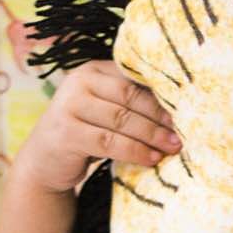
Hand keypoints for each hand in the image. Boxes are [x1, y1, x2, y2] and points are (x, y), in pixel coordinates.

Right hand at [17, 58, 180, 193]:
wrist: (45, 162)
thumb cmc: (85, 135)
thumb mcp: (105, 113)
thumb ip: (129, 104)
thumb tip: (178, 111)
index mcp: (93, 70)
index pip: (133, 78)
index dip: (161, 95)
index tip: (188, 111)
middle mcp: (78, 81)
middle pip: (129, 97)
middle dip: (159, 117)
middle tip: (183, 134)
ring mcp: (69, 105)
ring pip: (121, 119)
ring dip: (151, 136)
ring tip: (172, 148)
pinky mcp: (66, 133)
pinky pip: (109, 142)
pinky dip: (134, 151)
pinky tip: (151, 159)